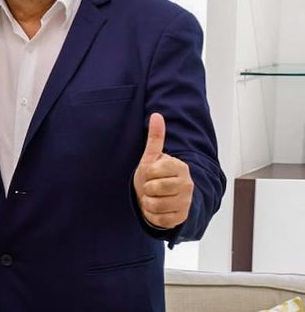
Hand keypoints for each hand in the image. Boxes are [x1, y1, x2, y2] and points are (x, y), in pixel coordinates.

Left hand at [133, 113, 193, 228]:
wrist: (161, 198)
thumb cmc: (154, 176)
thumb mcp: (152, 156)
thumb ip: (155, 137)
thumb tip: (156, 115)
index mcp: (180, 167)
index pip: (153, 171)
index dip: (147, 173)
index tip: (152, 173)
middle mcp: (187, 185)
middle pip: (153, 188)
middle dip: (147, 189)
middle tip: (152, 187)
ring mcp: (186, 202)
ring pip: (155, 204)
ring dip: (148, 202)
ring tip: (153, 197)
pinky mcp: (182, 218)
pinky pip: (158, 219)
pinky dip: (152, 215)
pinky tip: (157, 209)